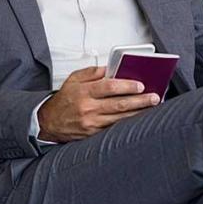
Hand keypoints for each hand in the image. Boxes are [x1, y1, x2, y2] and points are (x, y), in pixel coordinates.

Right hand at [37, 66, 159, 142]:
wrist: (49, 122)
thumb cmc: (63, 101)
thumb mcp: (73, 80)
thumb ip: (92, 73)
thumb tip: (111, 69)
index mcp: (83, 92)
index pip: (108, 87)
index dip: (126, 85)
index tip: (140, 84)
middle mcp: (88, 108)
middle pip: (119, 104)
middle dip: (139, 100)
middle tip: (154, 97)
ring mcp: (91, 123)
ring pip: (120, 118)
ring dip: (138, 112)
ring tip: (151, 107)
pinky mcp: (94, 134)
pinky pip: (114, 128)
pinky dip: (127, 123)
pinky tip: (138, 119)